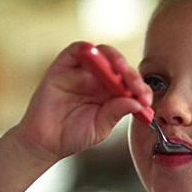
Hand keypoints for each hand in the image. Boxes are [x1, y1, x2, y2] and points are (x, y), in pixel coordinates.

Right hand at [13, 41, 151, 162]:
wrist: (46, 142)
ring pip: (102, 54)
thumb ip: (116, 113)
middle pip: (120, 66)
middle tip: (135, 85)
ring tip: (120, 71)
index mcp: (113, 94)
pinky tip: (94, 55)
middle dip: (131, 74)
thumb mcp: (100, 128)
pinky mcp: (63, 67)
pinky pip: (76, 51)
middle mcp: (100, 80)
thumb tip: (136, 102)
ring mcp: (82, 72)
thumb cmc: (73, 136)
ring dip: (114, 58)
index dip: (141, 88)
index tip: (145, 100)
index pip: (132, 83)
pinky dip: (86, 49)